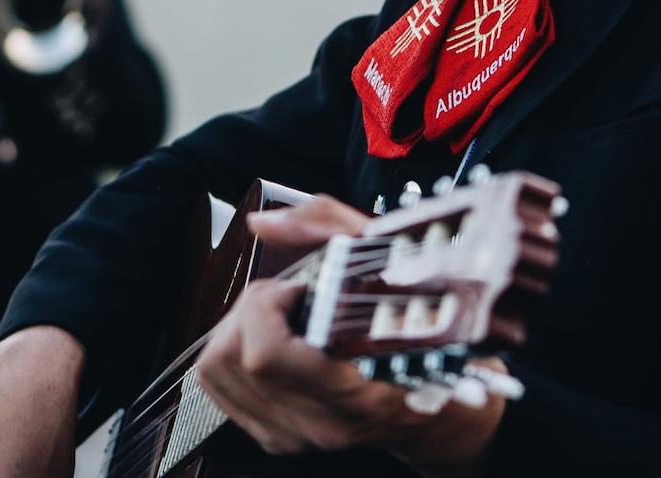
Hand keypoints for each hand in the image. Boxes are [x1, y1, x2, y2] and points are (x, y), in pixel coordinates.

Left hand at [193, 196, 503, 477]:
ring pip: (216, 371)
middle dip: (251, 309)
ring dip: (240, 328)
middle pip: (230, 357)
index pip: (265, 353)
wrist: (444, 412)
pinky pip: (222, 388)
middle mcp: (318, 423)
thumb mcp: (400, 262)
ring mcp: (294, 435)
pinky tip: (277, 340)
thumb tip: (265, 224)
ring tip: (283, 316)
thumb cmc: (434, 339)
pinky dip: (238, 352)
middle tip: (292, 296)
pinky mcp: (277, 437)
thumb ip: (329, 226)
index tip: (303, 285)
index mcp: (354, 392)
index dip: (271, 302)